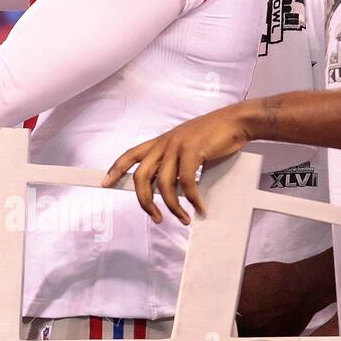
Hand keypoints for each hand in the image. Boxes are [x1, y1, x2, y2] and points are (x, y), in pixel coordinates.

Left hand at [101, 103, 253, 224]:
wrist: (235, 121)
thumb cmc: (213, 137)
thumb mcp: (187, 148)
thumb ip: (175, 165)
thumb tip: (170, 190)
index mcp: (160, 142)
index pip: (130, 155)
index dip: (116, 169)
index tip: (105, 182)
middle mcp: (164, 143)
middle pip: (141, 175)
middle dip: (144, 201)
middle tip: (155, 218)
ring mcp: (177, 146)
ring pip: (163, 183)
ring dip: (172, 206)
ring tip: (183, 218)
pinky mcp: (192, 150)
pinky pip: (186, 182)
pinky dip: (192, 199)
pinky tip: (199, 208)